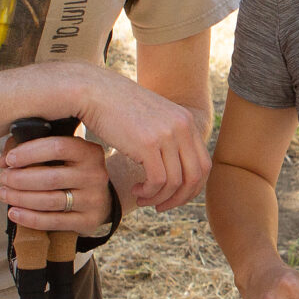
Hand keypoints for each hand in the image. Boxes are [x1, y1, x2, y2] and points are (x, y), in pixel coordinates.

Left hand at [0, 134, 112, 234]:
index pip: (57, 147)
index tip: (9, 159)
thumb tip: (4, 160)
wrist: (101, 198)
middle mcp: (95, 175)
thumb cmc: (74, 172)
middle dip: (20, 179)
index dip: (29, 152)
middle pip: (50, 177)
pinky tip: (14, 213)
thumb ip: (36, 149)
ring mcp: (93, 199)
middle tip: (3, 179)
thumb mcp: (65, 155)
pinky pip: (53, 221)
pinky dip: (29, 218)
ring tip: (4, 194)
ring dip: (20, 198)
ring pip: (49, 201)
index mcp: (89, 152)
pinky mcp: (88, 221)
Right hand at [79, 69, 210, 209]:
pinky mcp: (148, 144)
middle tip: (161, 206)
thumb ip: (168, 137)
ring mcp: (167, 135)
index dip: (192, 188)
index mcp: (187, 121)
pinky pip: (158, 181)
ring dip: (159, 198)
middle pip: (196, 176)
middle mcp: (182, 127)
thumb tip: (175, 167)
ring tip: (142, 199)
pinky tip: (135, 190)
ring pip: (176, 182)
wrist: (94, 92)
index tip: (174, 196)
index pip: (204, 164)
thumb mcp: (152, 119)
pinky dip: (149, 192)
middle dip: (180, 198)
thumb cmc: (118, 108)